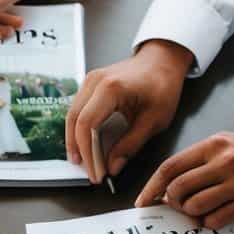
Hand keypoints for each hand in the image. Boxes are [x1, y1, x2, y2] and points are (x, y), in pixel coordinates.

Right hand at [65, 41, 192, 180]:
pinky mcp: (90, 84)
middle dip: (79, 150)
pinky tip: (83, 143)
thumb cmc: (162, 84)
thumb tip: (113, 167)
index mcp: (111, 88)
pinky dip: (78, 128)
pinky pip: (77, 109)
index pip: (87, 125)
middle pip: (74, 121)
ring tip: (82, 161)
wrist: (162, 60)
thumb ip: (131, 145)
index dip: (88, 153)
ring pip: (71, 115)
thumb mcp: (153, 120)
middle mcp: (94, 81)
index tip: (97, 172)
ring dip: (75, 140)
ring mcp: (90, 80)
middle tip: (88, 172)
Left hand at [135, 132, 233, 227]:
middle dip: (171, 203)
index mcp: (214, 145)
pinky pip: (216, 219)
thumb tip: (170, 186)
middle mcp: (224, 161)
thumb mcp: (228, 146)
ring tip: (198, 213)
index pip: (171, 166)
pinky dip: (209, 223)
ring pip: (195, 205)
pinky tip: (214, 218)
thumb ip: (200, 161)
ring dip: (190, 214)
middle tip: (177, 207)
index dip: (152, 186)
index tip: (143, 201)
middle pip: (179, 188)